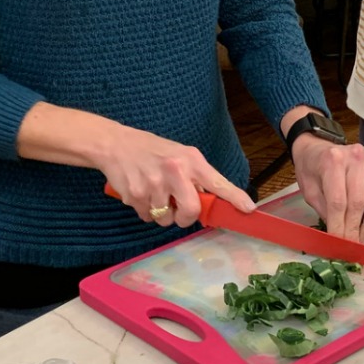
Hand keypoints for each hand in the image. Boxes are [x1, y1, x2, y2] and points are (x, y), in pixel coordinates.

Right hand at [98, 126, 254, 228]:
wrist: (115, 144)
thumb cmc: (152, 151)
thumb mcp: (179, 155)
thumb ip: (195, 177)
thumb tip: (209, 202)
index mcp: (190, 160)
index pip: (218, 182)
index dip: (235, 197)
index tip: (249, 209)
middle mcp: (175, 171)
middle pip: (191, 212)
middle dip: (185, 217)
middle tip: (178, 209)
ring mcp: (154, 184)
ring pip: (166, 219)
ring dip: (162, 213)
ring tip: (154, 193)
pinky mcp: (136, 195)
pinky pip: (147, 217)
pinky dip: (145, 210)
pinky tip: (141, 192)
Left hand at [292, 136, 363, 243]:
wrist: (317, 146)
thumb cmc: (310, 168)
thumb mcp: (308, 189)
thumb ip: (324, 209)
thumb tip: (338, 234)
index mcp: (332, 162)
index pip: (338, 201)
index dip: (340, 225)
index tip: (339, 242)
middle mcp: (354, 160)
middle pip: (359, 202)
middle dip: (355, 228)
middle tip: (352, 245)